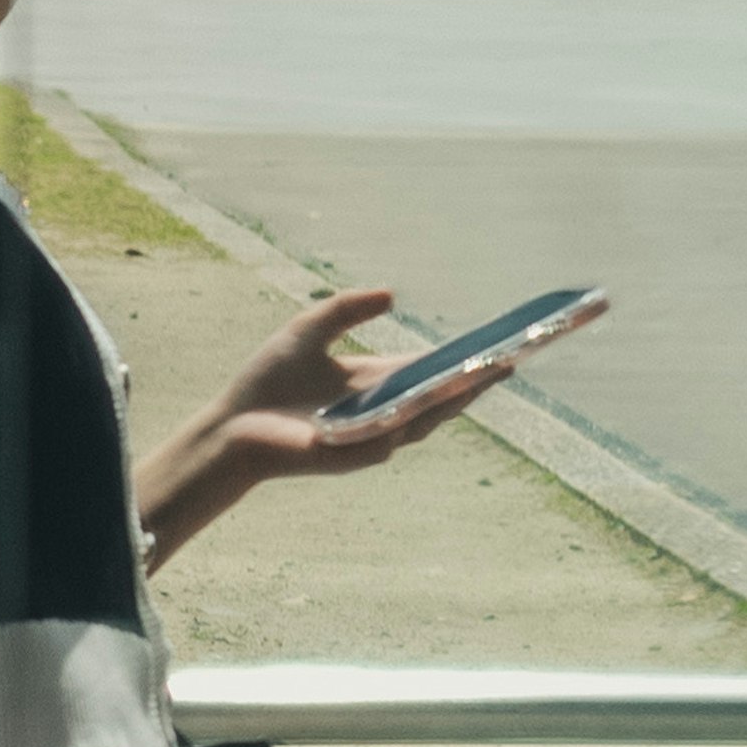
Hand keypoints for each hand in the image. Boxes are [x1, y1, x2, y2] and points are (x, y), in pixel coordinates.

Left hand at [134, 290, 522, 564]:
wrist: (231, 428)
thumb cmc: (266, 383)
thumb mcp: (310, 329)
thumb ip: (347, 309)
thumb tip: (391, 294)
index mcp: (377, 383)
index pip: (433, 370)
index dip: (467, 358)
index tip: (503, 342)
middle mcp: (382, 411)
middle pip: (442, 396)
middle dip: (478, 379)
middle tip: (514, 357)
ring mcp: (373, 435)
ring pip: (428, 417)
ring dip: (460, 398)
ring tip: (491, 374)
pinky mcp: (357, 452)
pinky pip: (397, 434)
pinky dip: (422, 417)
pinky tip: (444, 398)